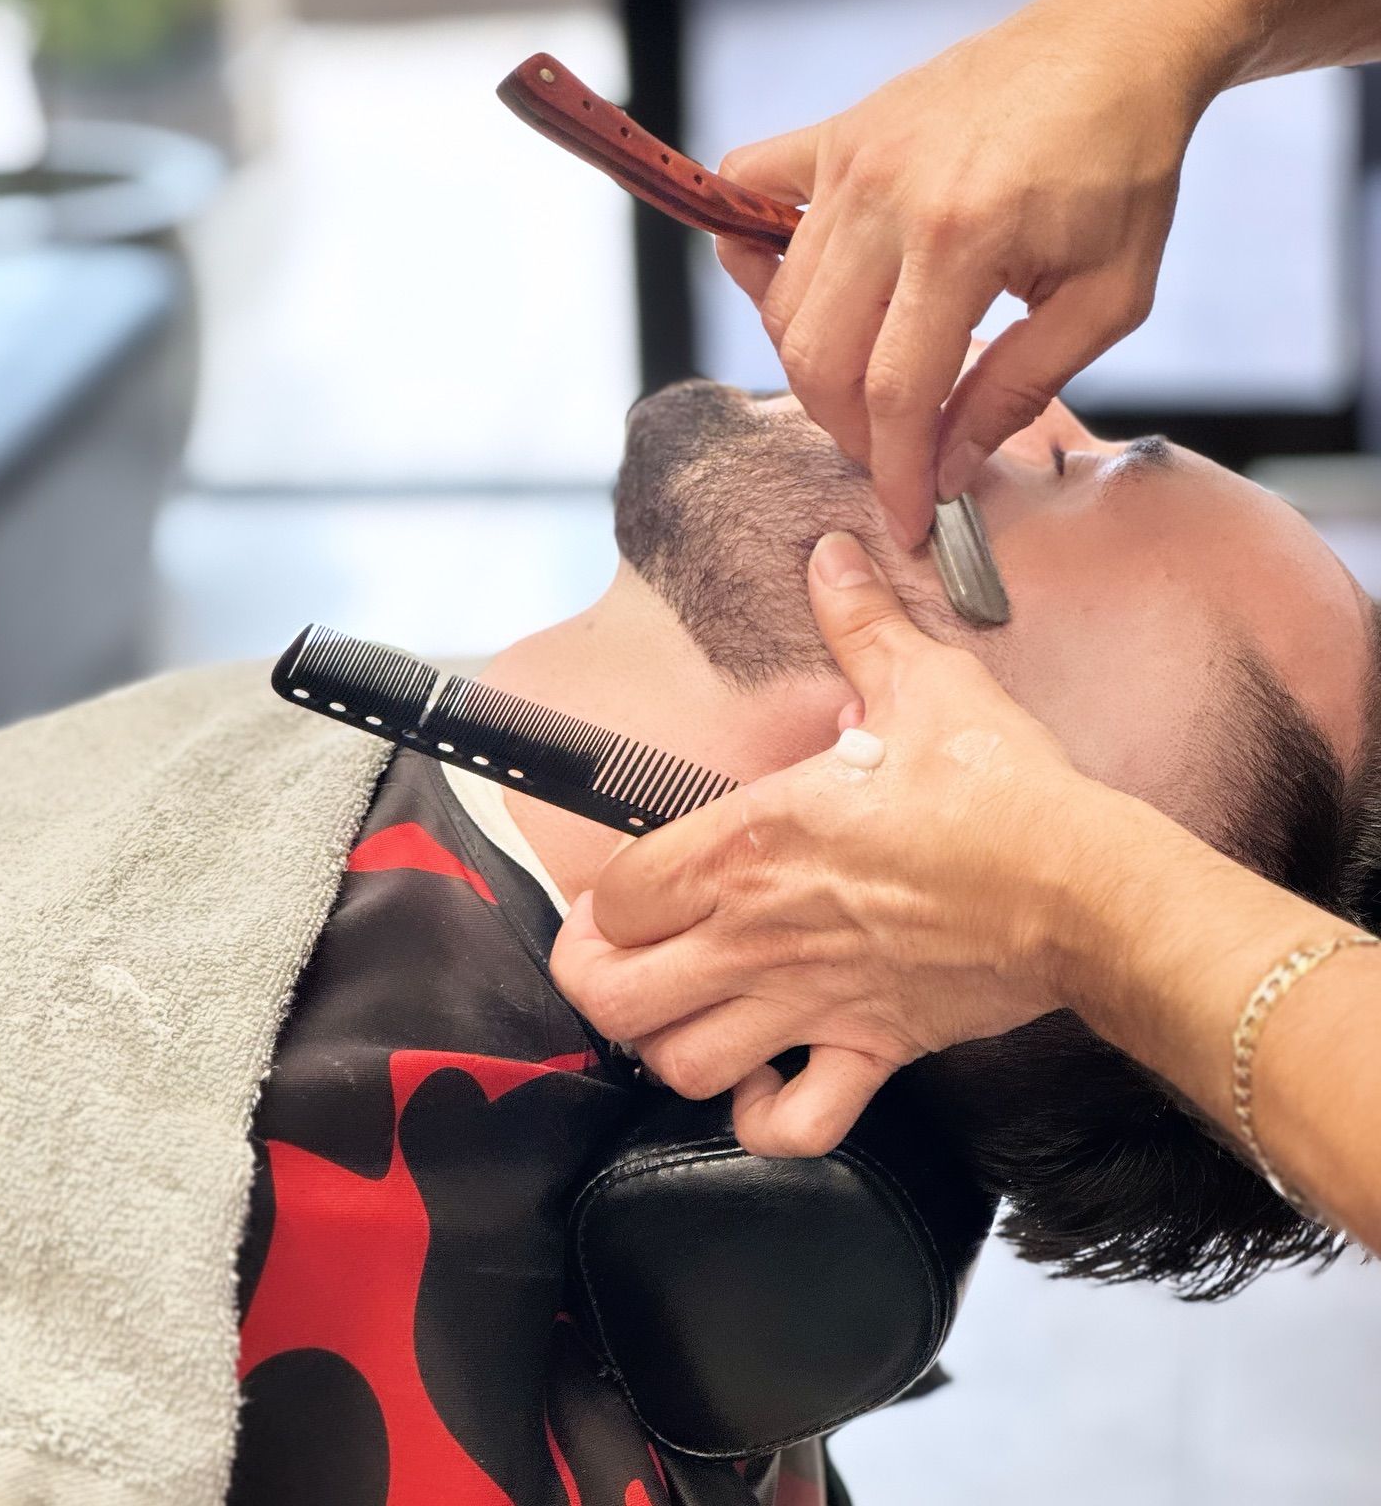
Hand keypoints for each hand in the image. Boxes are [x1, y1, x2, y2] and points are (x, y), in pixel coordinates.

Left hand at [550, 531, 1112, 1156]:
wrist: (1084, 884)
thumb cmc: (1003, 790)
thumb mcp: (926, 683)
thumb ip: (860, 621)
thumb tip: (832, 555)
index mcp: (754, 843)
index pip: (616, 894)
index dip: (605, 895)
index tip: (629, 886)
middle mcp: (762, 933)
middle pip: (617, 996)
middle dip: (599, 983)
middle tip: (622, 962)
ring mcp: (812, 1003)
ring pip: (683, 1066)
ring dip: (670, 1049)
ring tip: (688, 1017)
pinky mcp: (873, 1052)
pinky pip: (792, 1128)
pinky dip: (764, 1121)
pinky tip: (768, 1085)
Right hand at [716, 0, 1207, 544]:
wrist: (1113, 45)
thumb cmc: (1123, 170)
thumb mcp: (1106, 300)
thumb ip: (1017, 388)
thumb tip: (945, 468)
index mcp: (962, 239)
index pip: (894, 391)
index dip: (894, 470)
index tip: (908, 519)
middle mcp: (886, 196)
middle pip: (817, 357)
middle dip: (850, 431)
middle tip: (898, 452)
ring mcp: (849, 158)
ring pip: (783, 302)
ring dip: (815, 367)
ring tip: (874, 385)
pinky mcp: (835, 133)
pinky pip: (746, 189)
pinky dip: (748, 246)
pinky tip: (785, 284)